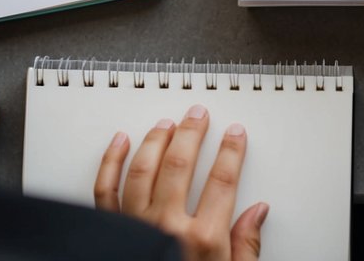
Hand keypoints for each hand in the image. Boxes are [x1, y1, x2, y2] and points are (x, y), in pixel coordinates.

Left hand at [94, 105, 267, 260]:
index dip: (230, 150)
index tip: (235, 135)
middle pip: (180, 163)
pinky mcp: (110, 235)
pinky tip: (120, 143)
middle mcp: (167, 230)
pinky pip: (105, 191)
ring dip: (156, 139)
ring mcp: (135, 229)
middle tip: (198, 115)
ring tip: (167, 124)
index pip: (222, 179)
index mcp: (202, 241)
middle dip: (192, 132)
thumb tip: (257, 214)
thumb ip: (246, 248)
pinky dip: (110, 163)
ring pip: (142, 169)